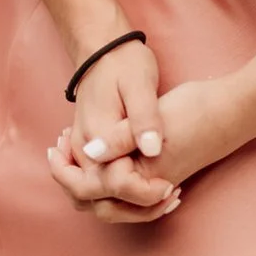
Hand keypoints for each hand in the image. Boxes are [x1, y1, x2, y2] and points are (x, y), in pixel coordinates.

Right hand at [45, 36, 175, 220]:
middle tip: (170, 195)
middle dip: (133, 209)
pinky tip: (150, 184)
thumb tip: (151, 149)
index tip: (172, 187)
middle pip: (95, 201)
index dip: (142, 194)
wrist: (103, 47)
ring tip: (163, 193)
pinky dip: (119, 192)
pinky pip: (95, 182)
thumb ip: (143, 118)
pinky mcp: (89, 147)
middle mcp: (83, 149)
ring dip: (125, 204)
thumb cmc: (123, 63)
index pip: (110, 186)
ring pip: (92, 197)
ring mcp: (83, 149)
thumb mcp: (139, 84)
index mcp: (94, 138)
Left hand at [52, 73, 255, 221]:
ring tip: (77, 157)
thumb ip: (119, 138)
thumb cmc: (196, 109)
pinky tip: (106, 157)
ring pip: (113, 200)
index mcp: (142, 177)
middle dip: (74, 183)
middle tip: (58, 156)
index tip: (55, 148)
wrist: (236, 109)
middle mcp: (149, 187)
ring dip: (92, 183)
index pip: (92, 189)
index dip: (66, 172)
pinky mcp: (165, 174)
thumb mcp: (153, 115)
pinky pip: (128, 191)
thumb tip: (88, 153)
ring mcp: (158, 183)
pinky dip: (110, 180)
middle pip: (100, 203)